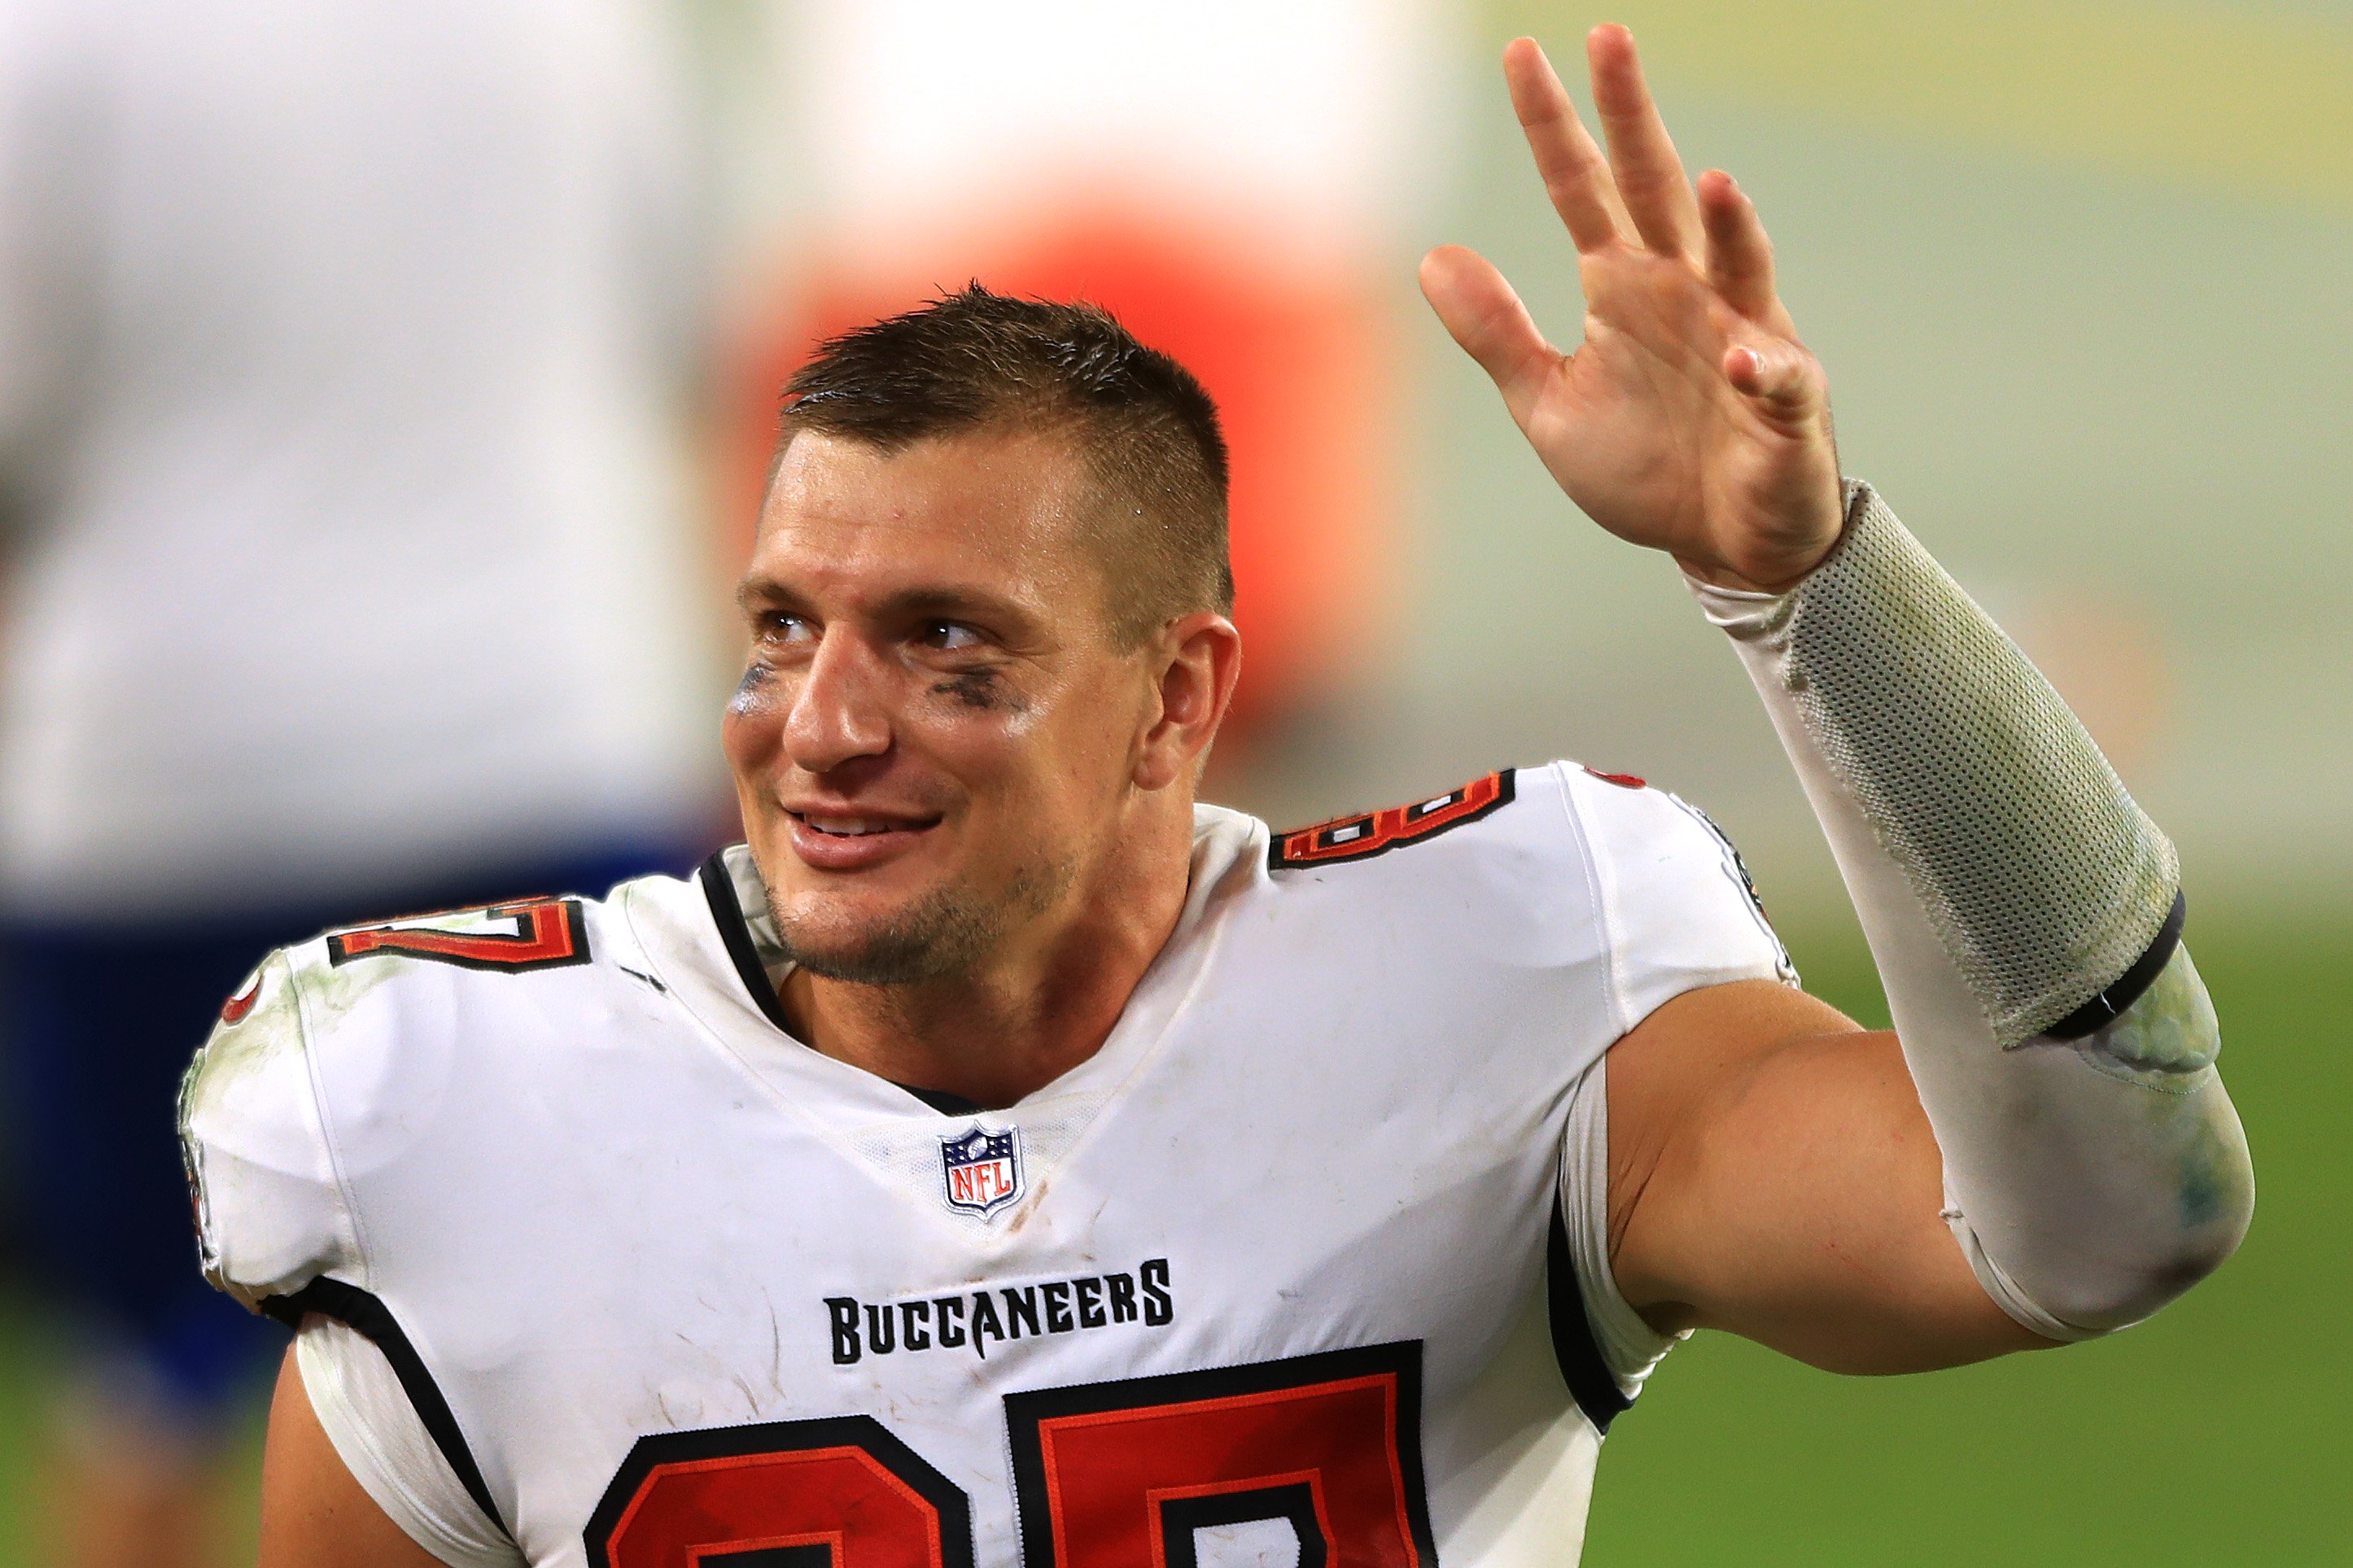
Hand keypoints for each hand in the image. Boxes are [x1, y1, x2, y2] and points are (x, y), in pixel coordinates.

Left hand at [1422, 28, 1843, 591]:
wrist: (1721, 546)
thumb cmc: (1645, 466)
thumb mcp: (1547, 402)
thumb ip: (1496, 333)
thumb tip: (1433, 257)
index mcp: (1624, 286)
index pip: (1579, 189)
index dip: (1553, 125)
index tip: (1520, 55)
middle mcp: (1684, 291)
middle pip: (1656, 188)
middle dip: (1634, 117)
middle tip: (1609, 37)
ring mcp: (1741, 338)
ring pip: (1737, 263)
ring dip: (1730, 225)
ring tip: (1713, 180)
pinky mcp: (1783, 404)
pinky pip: (1777, 379)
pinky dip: (1762, 371)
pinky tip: (1741, 363)